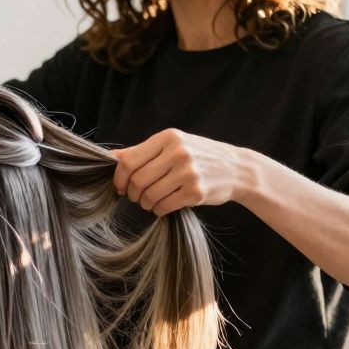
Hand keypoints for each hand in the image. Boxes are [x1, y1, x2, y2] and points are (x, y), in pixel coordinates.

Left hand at [111, 128, 253, 215]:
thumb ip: (143, 151)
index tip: (120, 186)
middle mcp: (178, 153)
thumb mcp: (173, 145)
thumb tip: (111, 156)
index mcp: (169, 138)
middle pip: (137, 180)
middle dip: (132, 193)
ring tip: (150, 202)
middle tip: (135, 197)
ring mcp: (188, 173)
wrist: (237, 168)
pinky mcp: (196, 192)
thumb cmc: (199, 156)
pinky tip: (162, 206)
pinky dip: (158, 210)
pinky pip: (164, 206)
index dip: (119, 178)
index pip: (129, 161)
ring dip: (145, 203)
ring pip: (149, 195)